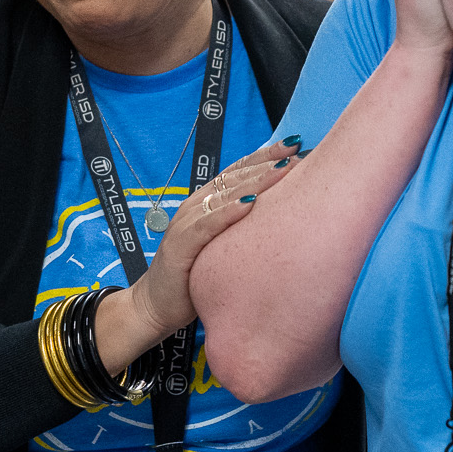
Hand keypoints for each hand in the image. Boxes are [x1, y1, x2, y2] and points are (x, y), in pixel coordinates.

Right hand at [120, 137, 304, 343]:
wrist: (156, 305)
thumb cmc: (195, 275)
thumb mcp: (222, 245)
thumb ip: (241, 227)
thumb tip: (281, 218)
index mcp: (207, 203)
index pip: (238, 171)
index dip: (265, 156)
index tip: (295, 145)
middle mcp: (196, 206)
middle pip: (235, 177)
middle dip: (267, 163)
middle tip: (296, 152)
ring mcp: (186, 223)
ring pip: (224, 195)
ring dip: (254, 181)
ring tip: (281, 170)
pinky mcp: (180, 245)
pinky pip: (206, 225)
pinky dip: (228, 212)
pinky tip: (249, 203)